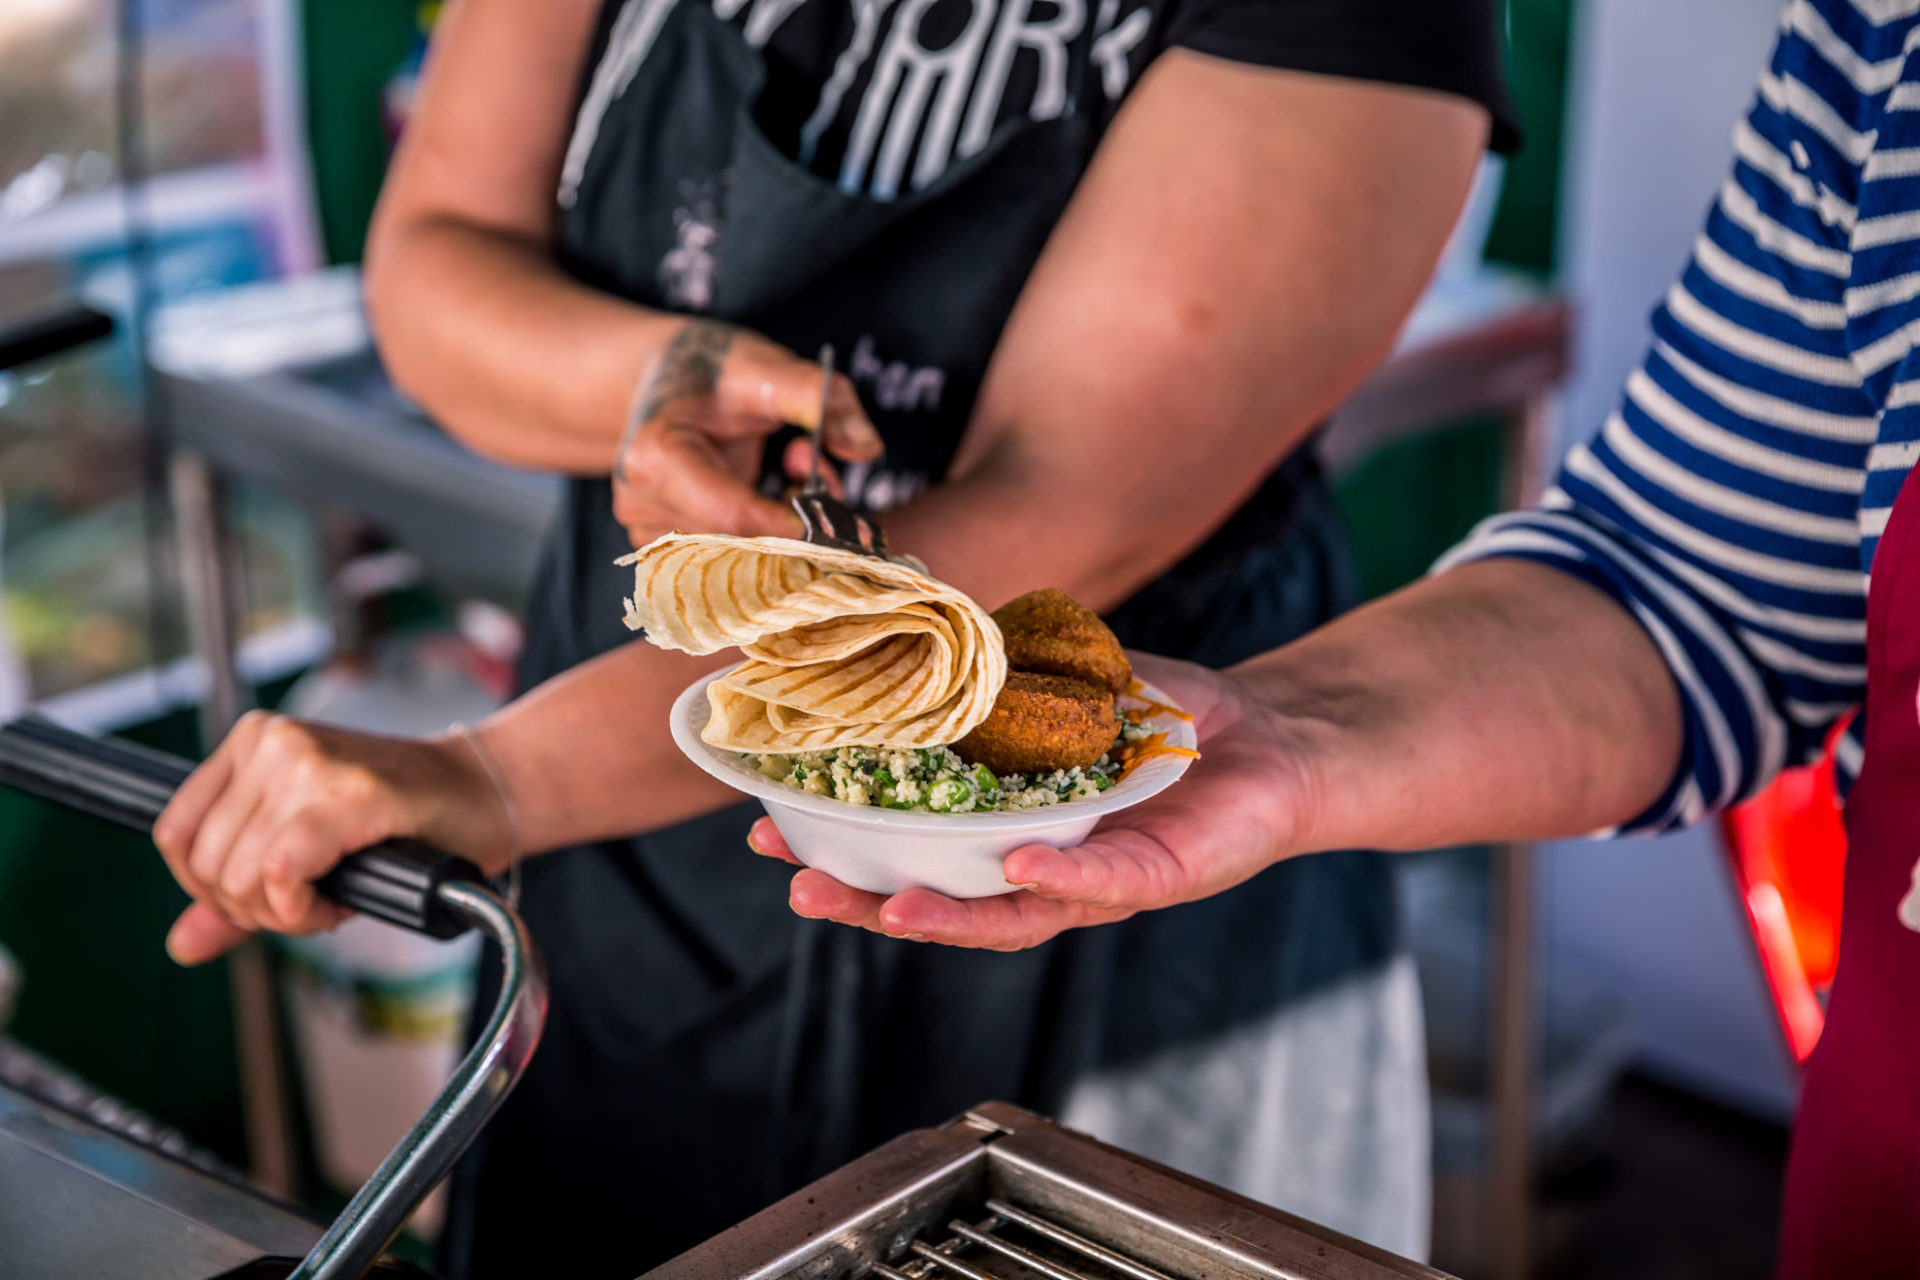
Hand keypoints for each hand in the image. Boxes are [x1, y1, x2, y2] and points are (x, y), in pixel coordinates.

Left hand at [151, 712, 513, 964]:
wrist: (486, 791)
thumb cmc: (404, 817)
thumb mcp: (306, 845)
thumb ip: (239, 892)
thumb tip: (181, 945)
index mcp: (253, 741)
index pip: (175, 833)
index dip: (208, 889)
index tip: (260, 897)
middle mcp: (272, 742)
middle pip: (206, 864)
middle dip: (253, 910)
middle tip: (308, 905)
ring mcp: (307, 761)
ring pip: (240, 876)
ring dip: (284, 914)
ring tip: (329, 900)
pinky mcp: (348, 792)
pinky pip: (282, 873)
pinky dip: (303, 910)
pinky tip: (336, 904)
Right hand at [612, 320, 882, 545]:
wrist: (663, 378)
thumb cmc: (715, 370)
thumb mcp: (767, 367)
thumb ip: (820, 397)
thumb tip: (867, 448)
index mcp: (656, 455)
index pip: (736, 517)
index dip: (797, 525)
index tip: (843, 513)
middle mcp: (642, 502)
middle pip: (741, 545)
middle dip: (796, 521)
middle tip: (817, 465)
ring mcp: (650, 529)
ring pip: (741, 558)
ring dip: (785, 527)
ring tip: (796, 466)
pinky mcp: (665, 546)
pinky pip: (731, 560)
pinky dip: (766, 537)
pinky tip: (771, 494)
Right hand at [746, 653, 1316, 949]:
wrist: (1271, 733)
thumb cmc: (1160, 717)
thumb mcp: (1057, 679)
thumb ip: (987, 668)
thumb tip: (900, 622)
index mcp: (1003, 827)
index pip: (909, 846)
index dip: (841, 842)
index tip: (770, 821)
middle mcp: (1042, 871)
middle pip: (940, 900)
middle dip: (865, 898)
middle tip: (798, 882)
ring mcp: (1099, 883)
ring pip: (1010, 917)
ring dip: (944, 916)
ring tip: (882, 905)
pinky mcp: (1162, 877)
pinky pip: (1106, 886)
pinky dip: (1062, 882)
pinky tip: (1018, 869)